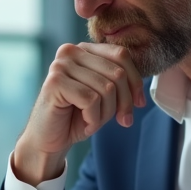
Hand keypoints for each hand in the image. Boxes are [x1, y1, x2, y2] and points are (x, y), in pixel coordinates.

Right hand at [13, 43, 144, 184]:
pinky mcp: (55, 82)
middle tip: (120, 120)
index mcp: (83, 50)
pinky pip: (91, 100)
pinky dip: (94, 119)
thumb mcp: (103, 95)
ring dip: (106, 114)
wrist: (48, 140)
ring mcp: (60, 65)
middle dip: (124, 103)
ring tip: (94, 122)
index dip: (135, 82)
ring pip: (106, 88)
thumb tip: (141, 86)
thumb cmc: (76, 117)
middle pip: (117, 73)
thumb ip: (118, 82)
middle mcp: (70, 52)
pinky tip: (85, 124)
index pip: (121, 55)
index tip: (138, 105)